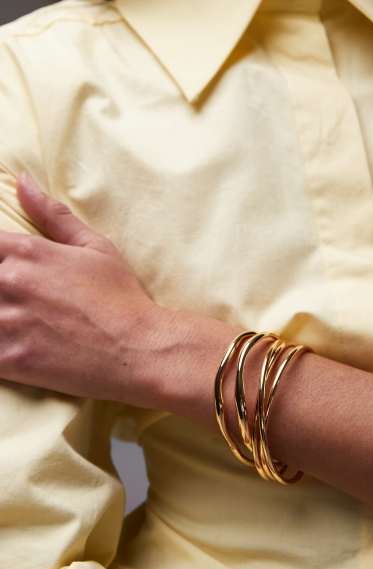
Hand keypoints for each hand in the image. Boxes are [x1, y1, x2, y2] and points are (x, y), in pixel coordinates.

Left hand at [0, 172, 171, 404]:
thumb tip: (23, 182)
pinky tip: (14, 345)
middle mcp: (10, 282)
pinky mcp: (11, 360)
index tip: (7, 272)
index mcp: (26, 252)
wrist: (138, 350)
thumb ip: (53, 216)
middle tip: (14, 299)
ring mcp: (7, 323)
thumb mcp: (96, 248)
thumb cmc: (121, 297)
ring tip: (14, 321)